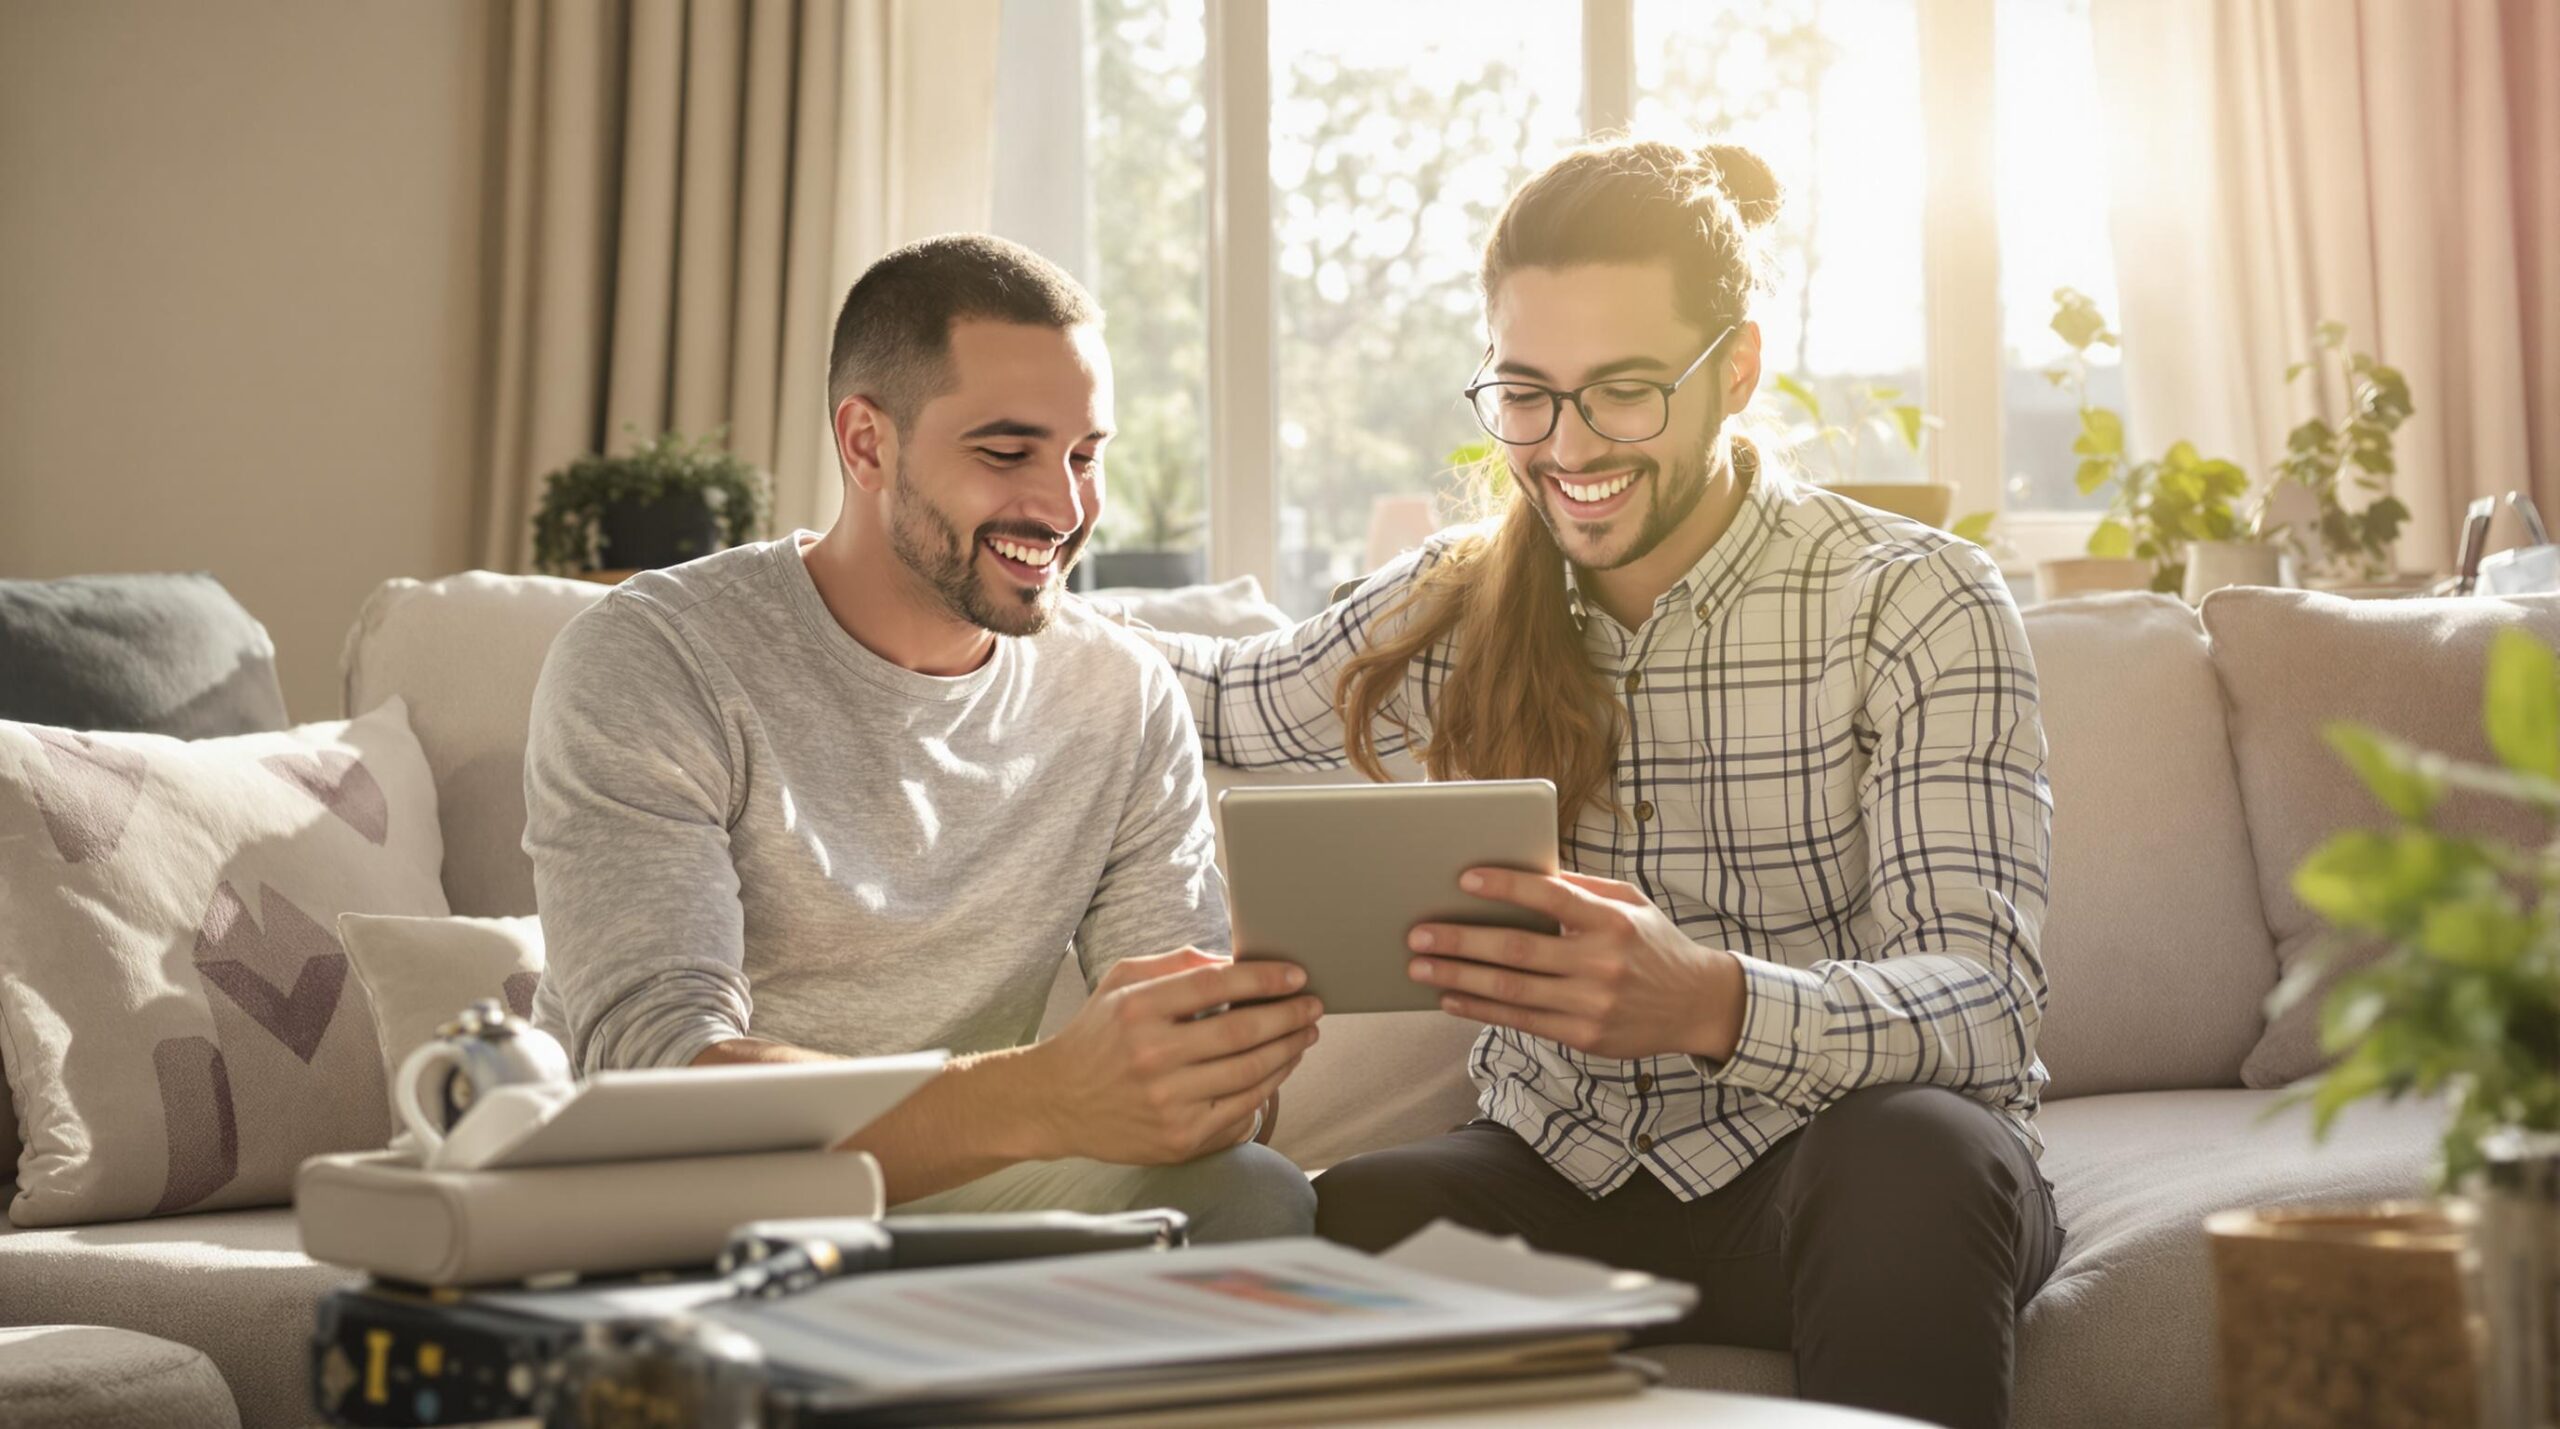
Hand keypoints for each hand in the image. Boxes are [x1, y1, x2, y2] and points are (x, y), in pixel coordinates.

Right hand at [1028, 948, 1321, 1164]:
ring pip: (1249, 1072)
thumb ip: (1174, 964)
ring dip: (1288, 1050)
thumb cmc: (1097, 1036)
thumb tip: (1230, 959)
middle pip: (1241, 1031)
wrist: (1056, 1102)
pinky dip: (1270, 1085)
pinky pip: (1241, 1108)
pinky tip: (1282, 1066)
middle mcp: (1152, 1055)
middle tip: (1314, 1005)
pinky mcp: (1179, 1136)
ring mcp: (1167, 1101)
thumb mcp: (1121, 983)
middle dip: (1288, 1016)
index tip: (1296, 975)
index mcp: (1138, 1009)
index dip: (1263, 979)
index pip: (1215, 985)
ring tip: (1306, 1033)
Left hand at [1407, 869, 1745, 1061]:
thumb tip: (1524, 870)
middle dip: (1462, 940)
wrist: (1698, 1004)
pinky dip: (1480, 1010)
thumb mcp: (1630, 903)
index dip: (1507, 886)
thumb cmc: (1653, 944)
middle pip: (1519, 949)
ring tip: (1420, 966)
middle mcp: (1602, 963)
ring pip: (1512, 991)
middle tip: (1418, 932)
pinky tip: (1449, 998)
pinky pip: (1522, 1021)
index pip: (1552, 897)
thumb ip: (1581, 888)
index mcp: (1612, 921)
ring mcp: (1593, 1004)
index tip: (1465, 878)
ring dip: (1459, 978)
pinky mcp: (1585, 1036)